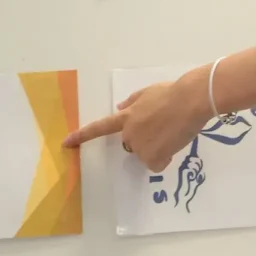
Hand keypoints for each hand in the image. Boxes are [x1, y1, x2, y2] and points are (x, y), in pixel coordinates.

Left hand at [62, 71, 211, 172]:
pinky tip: (175, 143)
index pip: (100, 127)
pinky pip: (157, 163)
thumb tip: (121, 105)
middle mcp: (129, 133)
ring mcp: (140, 146)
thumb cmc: (172, 93)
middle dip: (145, 140)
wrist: (190, 101)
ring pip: (146, 154)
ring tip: (173, 133)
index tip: (66, 143)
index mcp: (127, 116)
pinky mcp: (153, 157)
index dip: (82, 135)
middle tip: (164, 128)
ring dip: (158, 149)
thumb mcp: (150, 91)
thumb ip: (134, 101)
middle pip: (132, 144)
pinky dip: (165, 158)